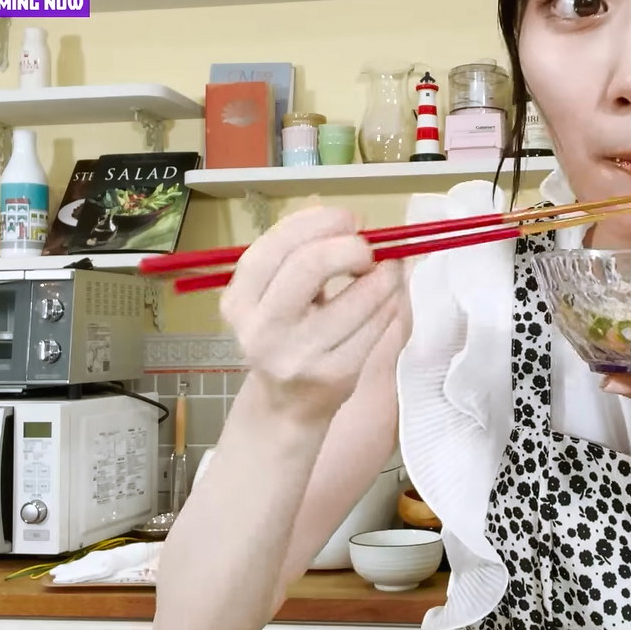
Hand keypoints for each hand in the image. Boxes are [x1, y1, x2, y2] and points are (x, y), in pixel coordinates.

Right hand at [219, 206, 405, 425]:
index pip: (275, 246)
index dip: (319, 223)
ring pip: (355, 298)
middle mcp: (262, 328)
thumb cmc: (286, 338)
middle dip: (350, 246)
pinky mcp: (335, 375)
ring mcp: (298, 355)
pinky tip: (389, 300)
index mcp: (240, 300)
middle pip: (309, 265)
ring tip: (387, 273)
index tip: (348, 220)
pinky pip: (375, 326)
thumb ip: (300, 256)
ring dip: (383, 277)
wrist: (285, 409)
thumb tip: (348, 220)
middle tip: (367, 250)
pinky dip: (390, 305)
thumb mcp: (275, 297)